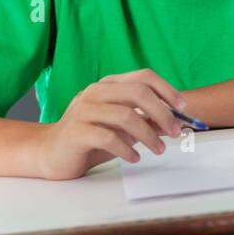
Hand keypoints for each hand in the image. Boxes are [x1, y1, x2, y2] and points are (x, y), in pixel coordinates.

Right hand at [38, 69, 186, 178]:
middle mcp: (96, 92)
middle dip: (162, 113)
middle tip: (175, 132)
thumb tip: (175, 121)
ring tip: (158, 150)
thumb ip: (144, 120)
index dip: (167, 90)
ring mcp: (84, 110)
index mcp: (108, 85)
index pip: (143, 77)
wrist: (51, 153)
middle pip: (138, 93)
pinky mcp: (76, 131)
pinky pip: (109, 138)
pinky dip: (127, 149)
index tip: (183, 108)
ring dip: (148, 135)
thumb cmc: (90, 138)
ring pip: (126, 116)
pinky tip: (134, 157)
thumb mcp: (121, 127)